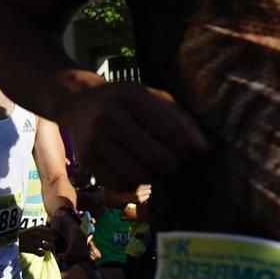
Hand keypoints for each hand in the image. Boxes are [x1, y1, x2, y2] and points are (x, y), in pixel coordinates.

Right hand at [18, 223, 57, 256]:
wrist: (13, 239)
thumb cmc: (26, 234)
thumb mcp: (33, 228)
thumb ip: (42, 227)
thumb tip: (52, 230)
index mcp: (38, 228)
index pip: (52, 231)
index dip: (55, 235)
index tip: (52, 237)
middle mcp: (37, 234)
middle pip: (52, 239)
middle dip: (52, 241)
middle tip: (49, 243)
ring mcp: (34, 242)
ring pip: (48, 247)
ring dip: (48, 248)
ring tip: (45, 248)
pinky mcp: (30, 249)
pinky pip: (41, 254)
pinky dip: (41, 254)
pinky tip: (39, 252)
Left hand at [52, 210, 86, 261]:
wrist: (67, 218)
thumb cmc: (60, 219)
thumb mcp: (55, 220)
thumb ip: (54, 226)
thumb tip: (55, 235)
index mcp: (75, 231)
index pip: (74, 246)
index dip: (67, 254)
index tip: (59, 255)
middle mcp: (82, 236)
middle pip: (79, 252)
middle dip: (69, 257)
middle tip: (60, 256)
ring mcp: (84, 240)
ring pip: (81, 254)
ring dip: (72, 258)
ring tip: (62, 256)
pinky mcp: (84, 243)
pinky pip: (82, 253)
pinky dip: (74, 257)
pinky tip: (66, 255)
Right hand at [63, 81, 205, 189]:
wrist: (77, 102)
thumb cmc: (125, 101)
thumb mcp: (153, 98)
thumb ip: (180, 119)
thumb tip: (202, 149)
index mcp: (131, 95)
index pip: (169, 132)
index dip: (185, 149)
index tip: (187, 152)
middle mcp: (110, 115)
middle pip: (155, 157)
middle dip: (172, 166)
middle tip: (172, 164)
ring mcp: (95, 138)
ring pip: (138, 174)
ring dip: (154, 177)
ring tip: (156, 168)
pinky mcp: (86, 158)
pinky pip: (120, 184)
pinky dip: (134, 184)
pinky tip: (136, 172)